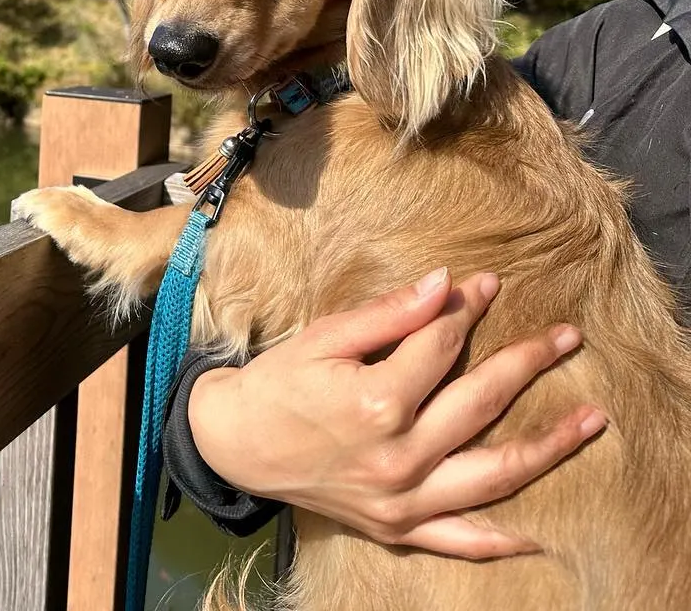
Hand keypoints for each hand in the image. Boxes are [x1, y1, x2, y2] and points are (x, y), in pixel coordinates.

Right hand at [187, 268, 606, 558]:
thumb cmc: (277, 384)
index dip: (468, 310)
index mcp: (377, 402)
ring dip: (549, 446)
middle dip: (527, 361)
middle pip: (481, 401)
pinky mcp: (395, 528)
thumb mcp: (324, 337)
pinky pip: (458, 540)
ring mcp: (401, 498)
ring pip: (493, 473)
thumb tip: (445, 284)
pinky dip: (499, 540)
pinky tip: (537, 532)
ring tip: (591, 419)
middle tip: (565, 337)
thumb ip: (388, 314)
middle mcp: (398, 455)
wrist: (233, 443)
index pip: (442, 345)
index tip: (490, 284)